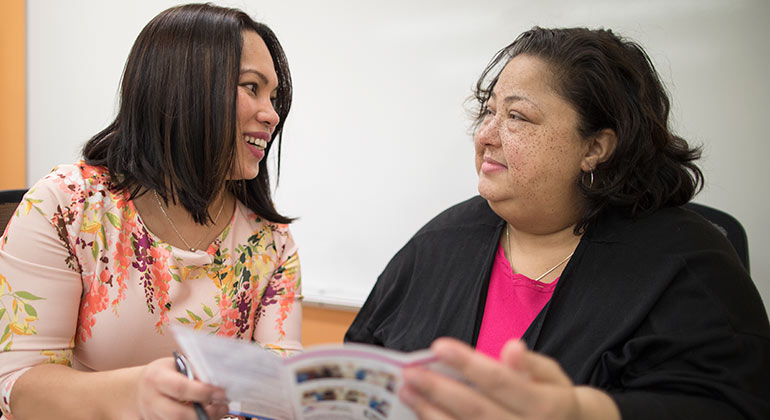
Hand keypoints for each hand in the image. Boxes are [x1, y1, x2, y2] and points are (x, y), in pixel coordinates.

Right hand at [134, 357, 228, 419]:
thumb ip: (194, 371)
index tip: (221, 392)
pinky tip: (205, 416)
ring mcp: (151, 416)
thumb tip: (217, 378)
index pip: (180, 388)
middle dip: (205, 414)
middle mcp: (151, 400)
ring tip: (218, 412)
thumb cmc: (161, 375)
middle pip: (178, 414)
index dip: (203, 392)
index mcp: (156, 378)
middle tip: (223, 407)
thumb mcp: (175, 365)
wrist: (137, 390)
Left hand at [399, 338, 619, 419]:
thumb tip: (511, 348)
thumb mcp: (553, 377)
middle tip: (410, 372)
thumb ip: (531, 364)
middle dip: (439, 390)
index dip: (469, 363)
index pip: (501, 381)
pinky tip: (421, 413)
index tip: (439, 345)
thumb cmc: (556, 401)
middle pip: (476, 410)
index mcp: (546, 406)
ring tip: (407, 392)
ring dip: (430, 412)